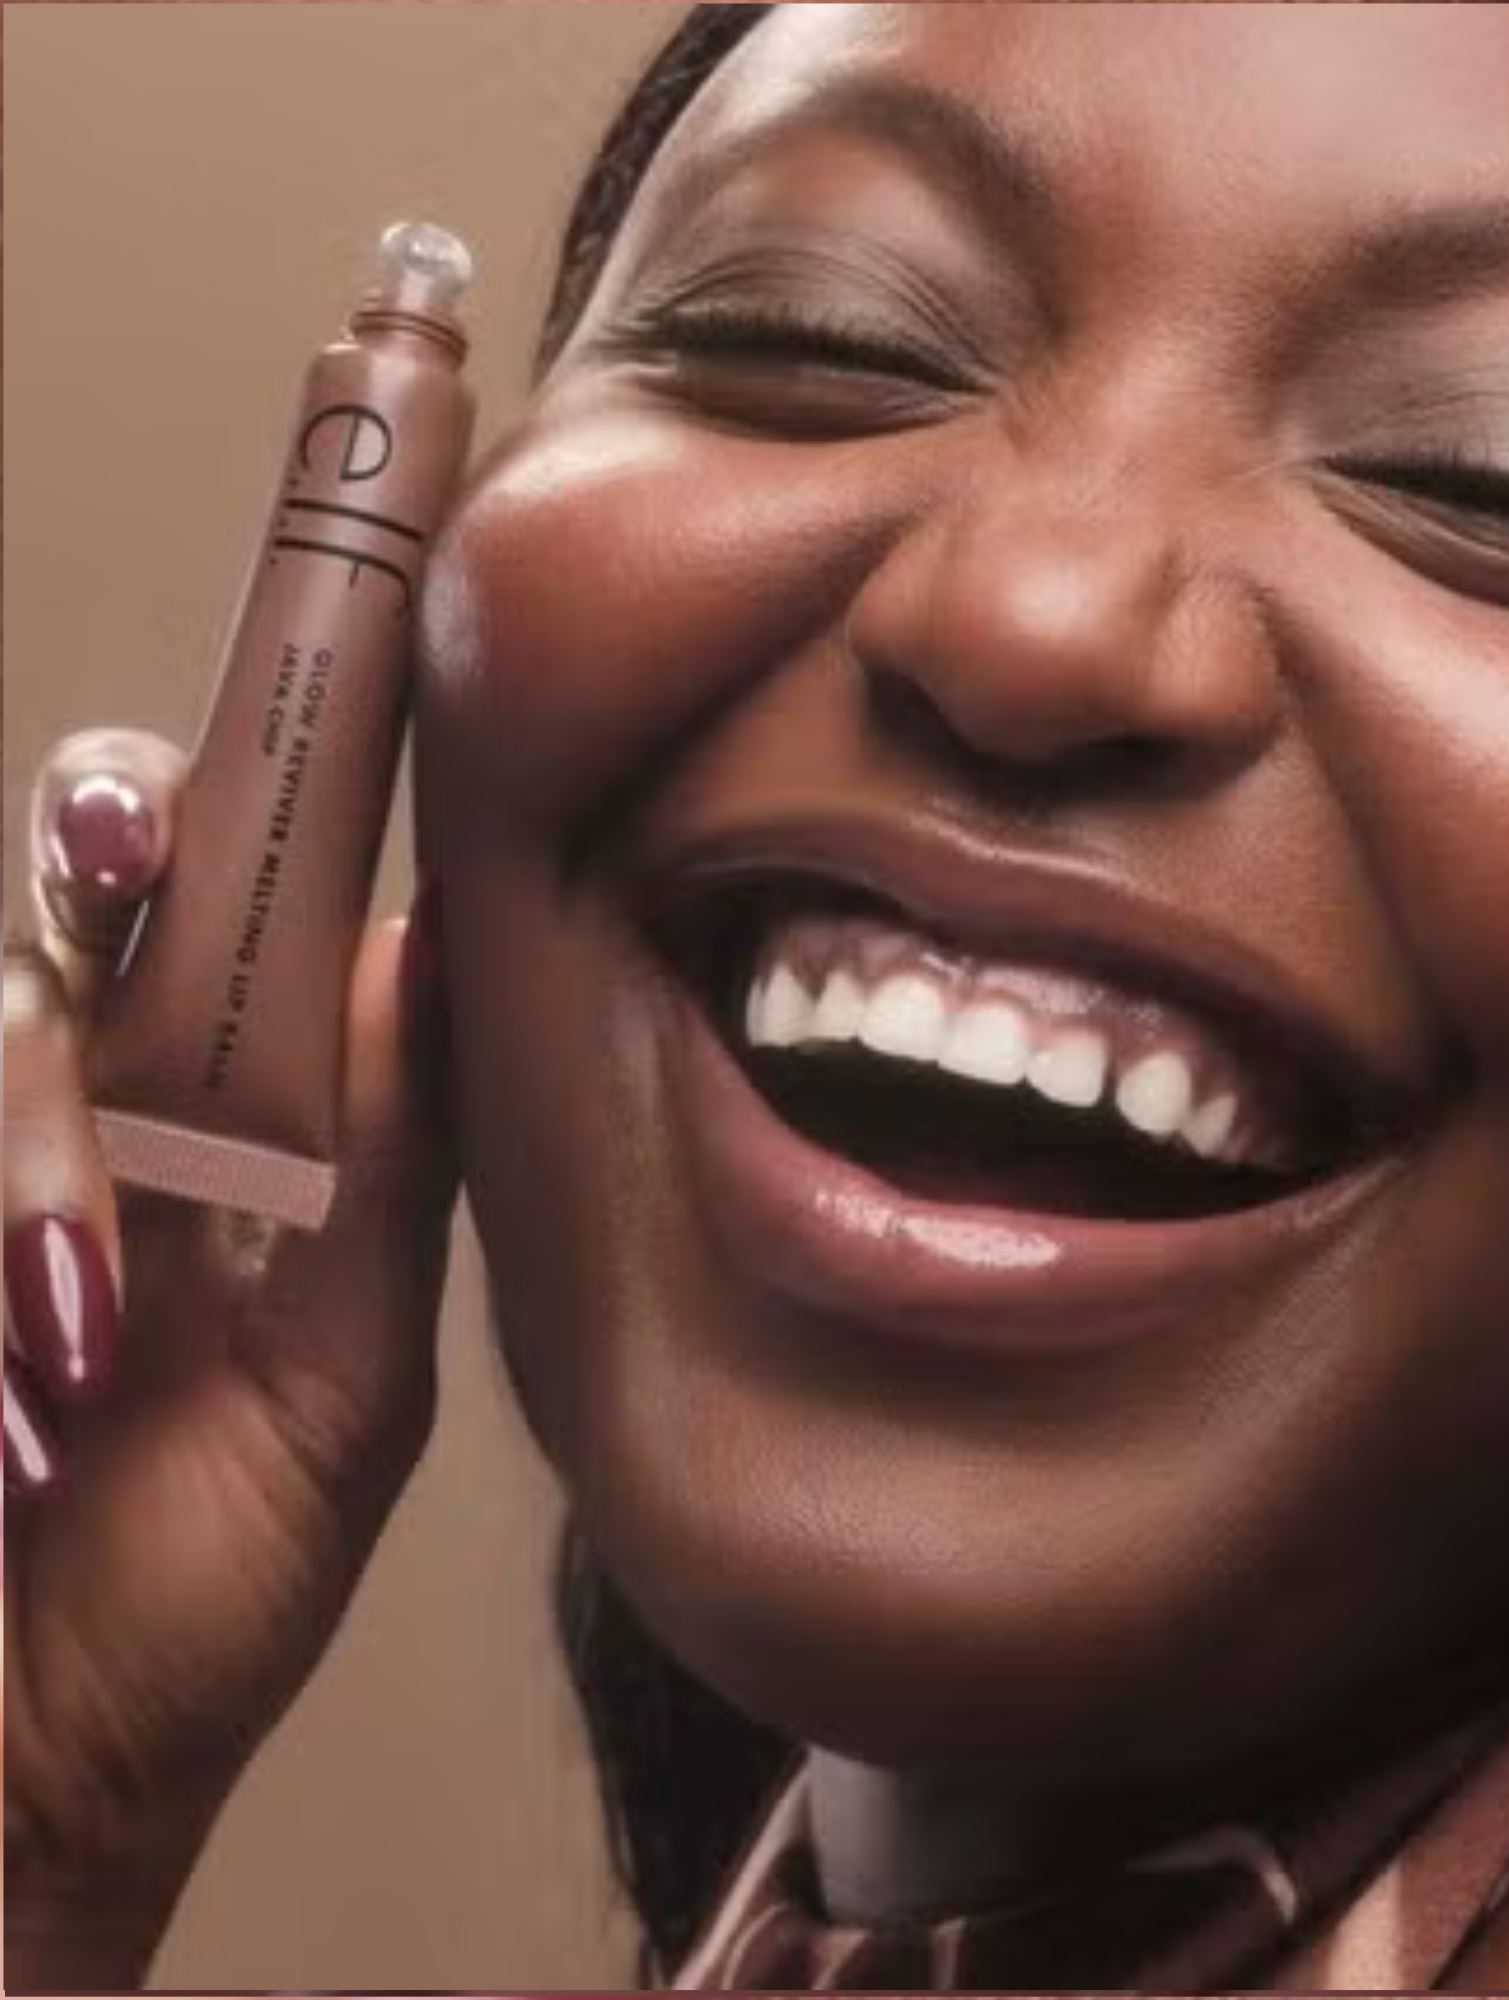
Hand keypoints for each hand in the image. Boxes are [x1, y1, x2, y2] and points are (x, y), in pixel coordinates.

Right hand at [4, 729, 456, 1988]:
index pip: (217, 923)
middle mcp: (75, 1132)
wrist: (46, 1780)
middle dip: (94, 845)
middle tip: (129, 858)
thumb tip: (420, 953)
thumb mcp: (337, 1384)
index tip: (263, 761)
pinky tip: (6, 1412)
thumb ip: (379, 1172)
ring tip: (58, 1348)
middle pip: (63, 905)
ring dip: (24, 1162)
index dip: (224, 814)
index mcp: (215, 1142)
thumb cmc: (195, 1592)